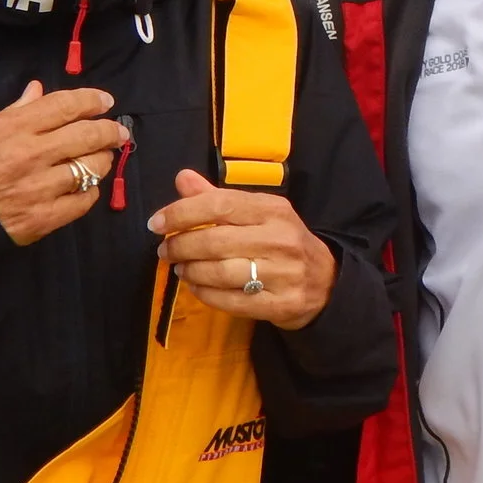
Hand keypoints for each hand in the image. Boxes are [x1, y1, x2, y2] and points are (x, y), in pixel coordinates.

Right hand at [0, 84, 128, 245]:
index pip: (65, 106)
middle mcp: (32, 154)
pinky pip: (82, 202)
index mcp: (15, 128)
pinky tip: (87, 187)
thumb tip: (38, 89)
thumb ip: (15, 111)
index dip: (91, 100)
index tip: (106, 101)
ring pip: (90, 168)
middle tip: (118, 131)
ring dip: (103, 160)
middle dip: (109, 130)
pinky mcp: (44, 218)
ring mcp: (40, 188)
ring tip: (103, 157)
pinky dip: (90, 192)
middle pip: (86, 135)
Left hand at [149, 170, 335, 330]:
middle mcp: (280, 239)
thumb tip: (181, 178)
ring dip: (190, 271)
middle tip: (164, 250)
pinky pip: (230, 301)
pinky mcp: (279, 304)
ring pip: (220, 273)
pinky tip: (195, 287)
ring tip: (179, 268)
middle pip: (215, 241)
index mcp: (273, 209)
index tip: (156, 223)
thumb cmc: (282, 242)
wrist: (326, 283)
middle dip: (180, 246)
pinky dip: (204, 294)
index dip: (182, 213)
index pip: (220, 204)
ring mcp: (282, 274)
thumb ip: (218, 197)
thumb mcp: (258, 213)